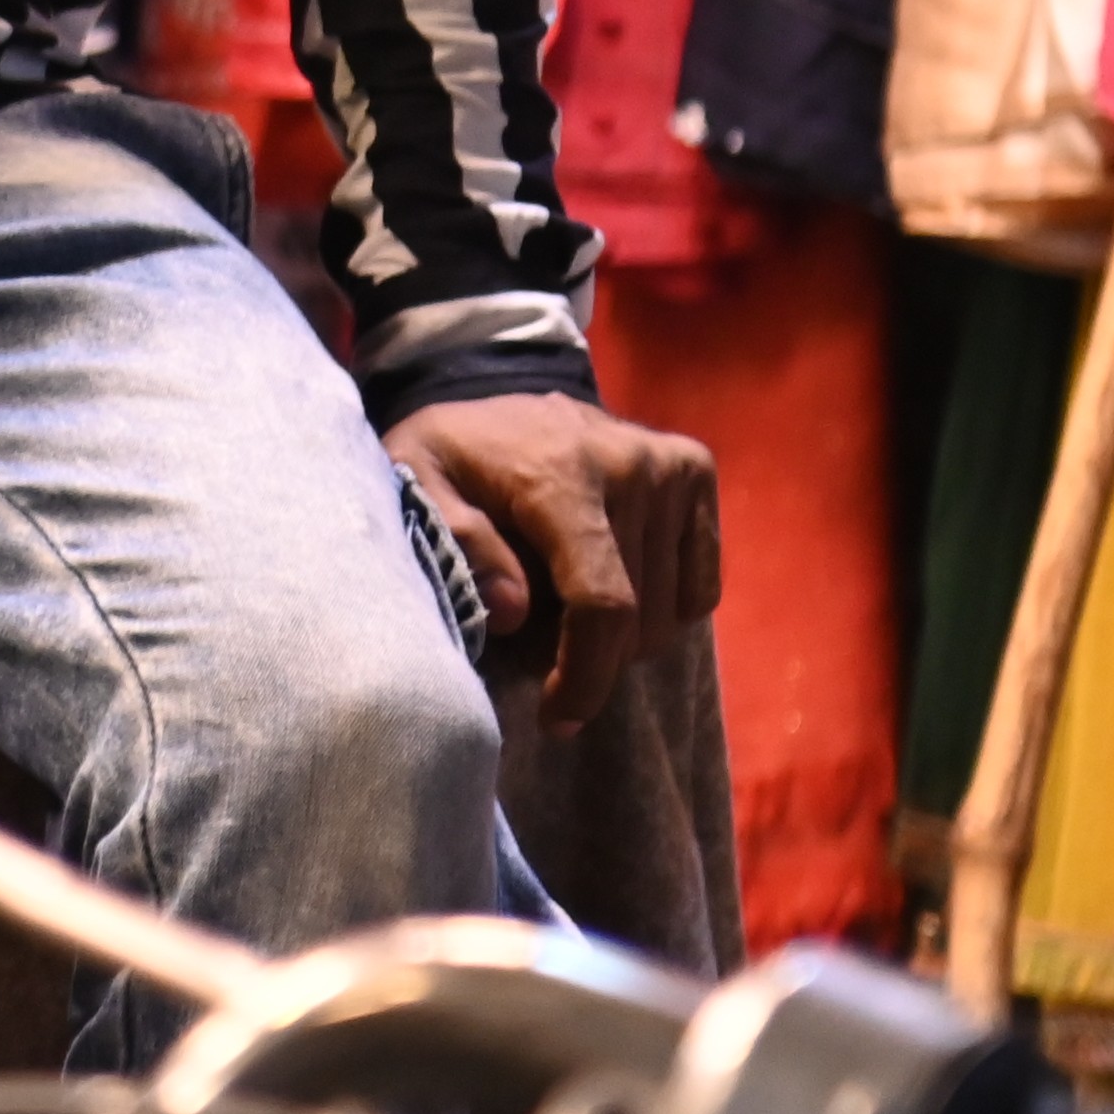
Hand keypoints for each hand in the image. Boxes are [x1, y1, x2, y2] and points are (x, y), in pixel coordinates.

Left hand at [384, 393, 719, 732]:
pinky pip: (698, 587)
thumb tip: (515, 611)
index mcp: (562, 475)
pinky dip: (658, 607)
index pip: (603, 602)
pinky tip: (608, 580)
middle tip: (534, 637)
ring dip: (619, 634)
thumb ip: (456, 544)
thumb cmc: (445, 460)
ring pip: (670, 612)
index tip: (556, 718)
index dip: (587, 676)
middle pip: (638, 618)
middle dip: (587, 654)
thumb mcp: (414, 488)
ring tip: (562, 601)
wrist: (483, 396)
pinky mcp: (694, 470)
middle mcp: (631, 464)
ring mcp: (670, 466)